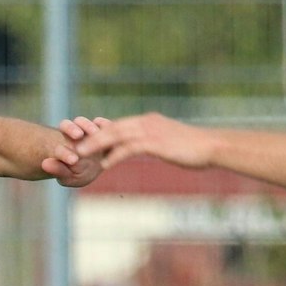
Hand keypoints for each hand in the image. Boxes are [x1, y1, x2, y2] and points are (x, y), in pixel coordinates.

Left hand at [41, 115, 109, 187]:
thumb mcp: (69, 176)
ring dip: (87, 125)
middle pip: (66, 125)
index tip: (73, 160)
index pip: (59, 147)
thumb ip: (58, 170)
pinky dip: (105, 123)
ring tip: (95, 134)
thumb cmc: (77, 173)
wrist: (93, 169)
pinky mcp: (102, 130)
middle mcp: (71, 136)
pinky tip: (109, 130)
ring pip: (82, 122)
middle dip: (71, 129)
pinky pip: (102, 123)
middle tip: (78, 136)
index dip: (65, 152)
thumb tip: (44, 163)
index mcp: (62, 148)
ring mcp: (86, 131)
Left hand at [74, 113, 213, 172]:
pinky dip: (115, 155)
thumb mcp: (171, 143)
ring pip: (117, 135)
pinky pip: (129, 148)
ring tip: (81, 154)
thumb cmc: (195, 148)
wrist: (211, 146)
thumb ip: (157, 142)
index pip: (120, 124)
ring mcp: (151, 131)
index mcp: (150, 121)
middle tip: (74, 144)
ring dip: (97, 144)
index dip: (102, 132)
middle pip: (113, 127)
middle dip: (92, 136)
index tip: (86, 140)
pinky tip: (105, 164)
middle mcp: (147, 122)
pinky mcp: (156, 143)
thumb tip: (152, 148)